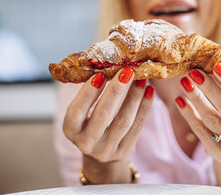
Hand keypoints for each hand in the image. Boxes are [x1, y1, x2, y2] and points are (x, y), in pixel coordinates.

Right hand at [63, 67, 153, 181]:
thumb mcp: (83, 115)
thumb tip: (108, 65)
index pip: (76, 112)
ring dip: (134, 97)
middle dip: (115, 91)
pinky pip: (137, 127)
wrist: (100, 154)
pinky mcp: (124, 151)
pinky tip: (150, 91)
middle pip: (102, 116)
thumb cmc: (90, 125)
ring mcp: (106, 150)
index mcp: (71, 130)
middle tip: (126, 71)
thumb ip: (91, 95)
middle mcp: (86, 143)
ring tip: (142, 79)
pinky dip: (144, 108)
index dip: (87, 93)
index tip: (100, 74)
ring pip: (123, 122)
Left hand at [175, 63, 220, 186]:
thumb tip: (213, 62)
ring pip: (212, 120)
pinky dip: (189, 115)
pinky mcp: (219, 154)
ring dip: (197, 99)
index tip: (217, 65)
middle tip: (194, 72)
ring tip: (185, 82)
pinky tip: (180, 100)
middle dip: (210, 88)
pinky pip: (200, 132)